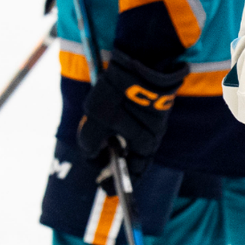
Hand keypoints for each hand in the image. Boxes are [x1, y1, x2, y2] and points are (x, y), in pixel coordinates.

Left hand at [77, 49, 188, 187]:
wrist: (143, 56)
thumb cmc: (121, 90)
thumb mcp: (97, 117)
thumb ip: (90, 140)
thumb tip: (90, 154)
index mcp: (146, 143)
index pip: (134, 172)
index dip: (118, 182)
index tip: (105, 189)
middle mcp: (154, 134)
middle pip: (134, 157)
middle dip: (115, 164)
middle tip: (98, 168)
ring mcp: (154, 119)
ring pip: (134, 141)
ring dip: (117, 146)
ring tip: (100, 147)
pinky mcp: (150, 104)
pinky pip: (135, 125)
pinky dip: (122, 131)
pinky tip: (110, 125)